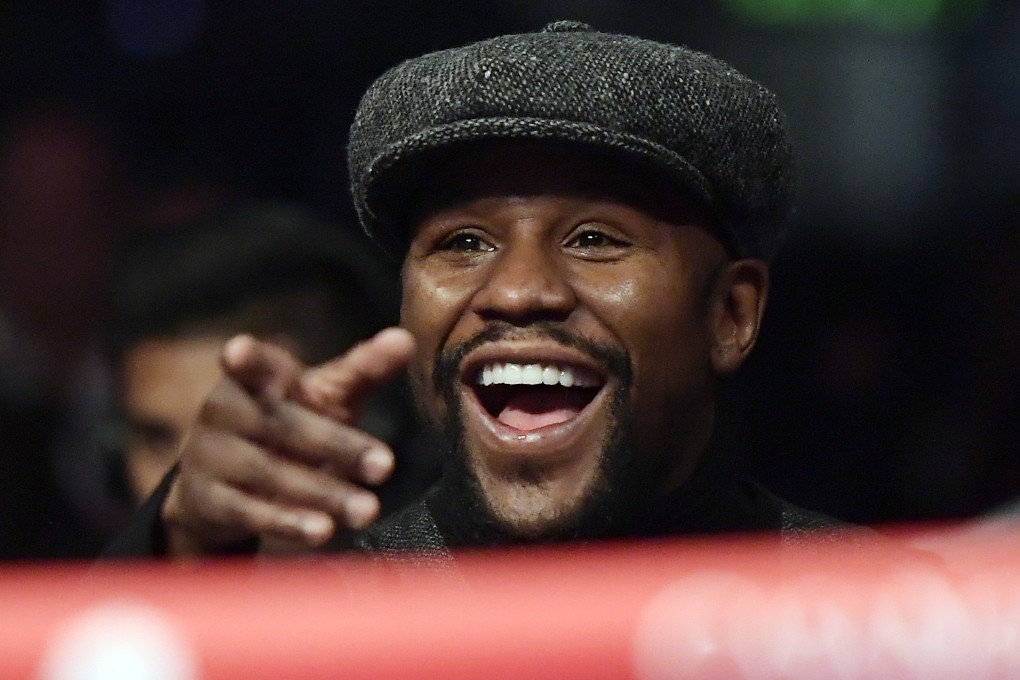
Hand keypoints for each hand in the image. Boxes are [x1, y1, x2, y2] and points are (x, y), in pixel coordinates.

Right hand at [161, 327, 415, 556]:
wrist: (220, 487)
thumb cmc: (288, 425)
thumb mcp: (324, 398)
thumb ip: (363, 370)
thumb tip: (406, 338)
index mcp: (255, 378)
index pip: (255, 365)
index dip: (248, 358)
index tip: (238, 352)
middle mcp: (225, 410)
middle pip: (283, 426)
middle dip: (338, 447)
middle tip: (388, 467)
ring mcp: (209, 455)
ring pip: (269, 473)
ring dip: (323, 493)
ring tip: (368, 511)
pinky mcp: (203, 499)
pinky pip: (247, 512)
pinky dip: (287, 523)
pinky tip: (323, 532)